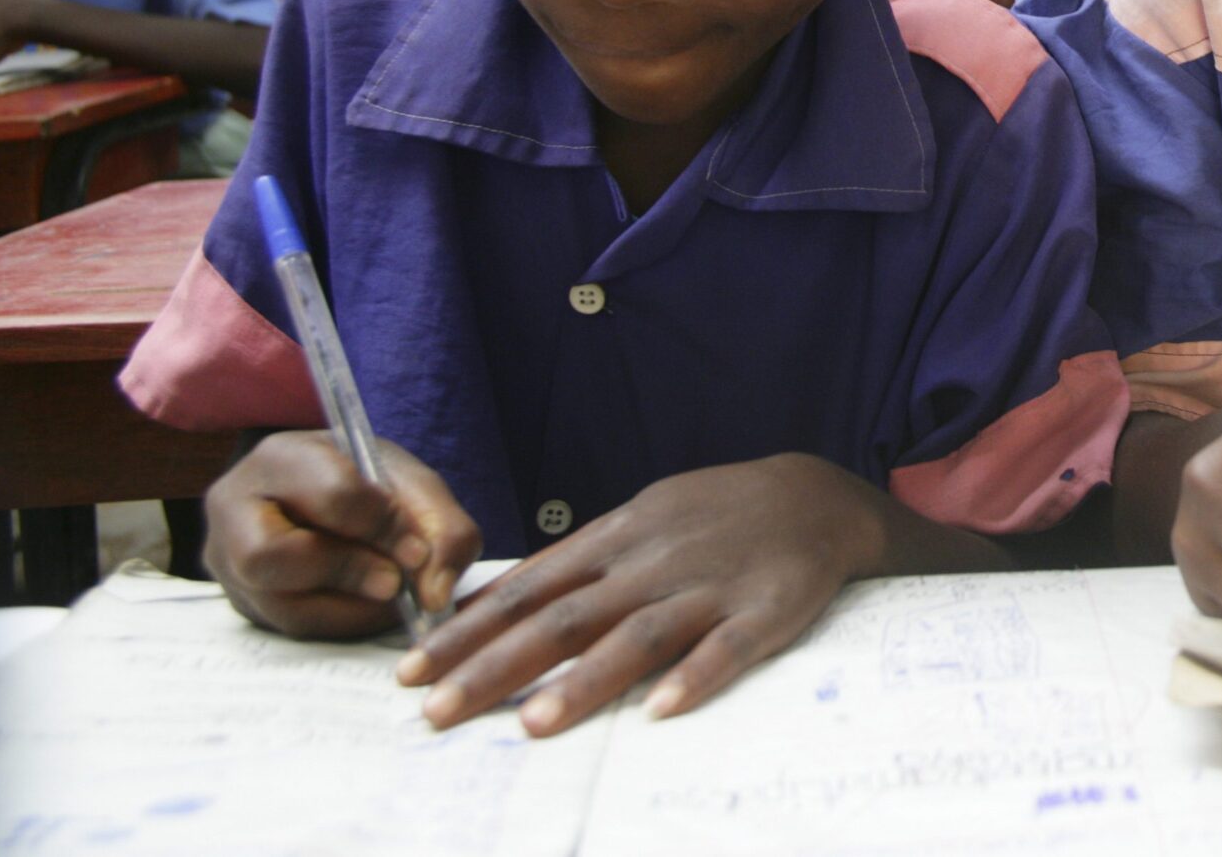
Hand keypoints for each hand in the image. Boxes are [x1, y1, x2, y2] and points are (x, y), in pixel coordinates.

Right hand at [203, 430, 478, 638]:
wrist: (325, 498)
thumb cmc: (367, 485)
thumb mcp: (411, 485)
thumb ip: (442, 528)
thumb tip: (435, 595)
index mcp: (281, 457)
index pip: (328, 494)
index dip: (380, 526)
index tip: (417, 550)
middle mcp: (235, 508)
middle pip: (269, 556)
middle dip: (345, 572)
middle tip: (394, 583)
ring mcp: (227, 562)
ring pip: (278, 605)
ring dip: (348, 609)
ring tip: (389, 596)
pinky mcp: (241, 603)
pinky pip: (287, 629)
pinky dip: (339, 624)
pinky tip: (367, 607)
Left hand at [398, 452, 883, 735]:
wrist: (811, 497)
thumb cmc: (710, 516)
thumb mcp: (634, 522)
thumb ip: (570, 567)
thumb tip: (488, 603)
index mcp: (616, 540)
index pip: (529, 590)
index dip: (468, 630)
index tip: (410, 670)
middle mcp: (652, 562)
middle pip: (566, 617)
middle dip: (496, 665)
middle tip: (437, 710)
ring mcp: (709, 586)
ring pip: (639, 635)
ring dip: (586, 680)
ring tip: (534, 724)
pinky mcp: (764, 610)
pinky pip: (728, 647)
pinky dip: (696, 676)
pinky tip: (664, 710)